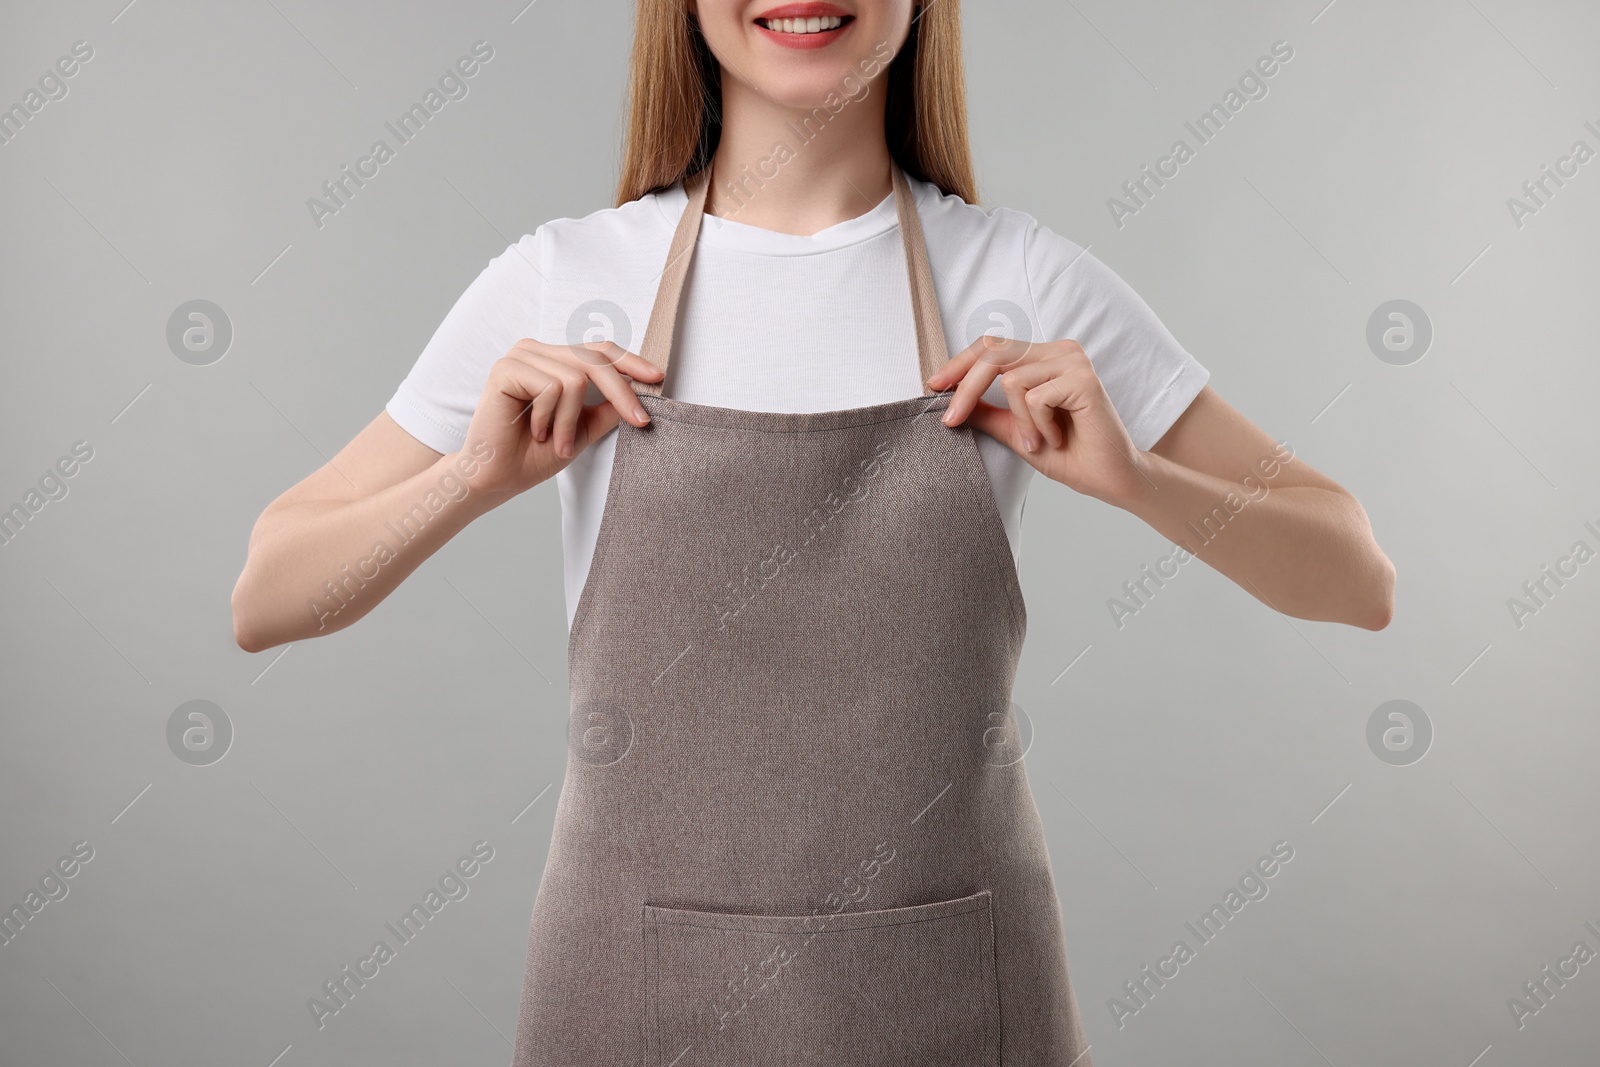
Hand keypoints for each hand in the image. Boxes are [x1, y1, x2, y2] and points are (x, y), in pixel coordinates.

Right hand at [460, 338, 662, 495]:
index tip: (659, 377)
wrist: (496, 478)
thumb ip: (608, 409)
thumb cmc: (534, 455)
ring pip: (576, 378)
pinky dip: (552, 418)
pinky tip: (535, 432)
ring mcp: (520, 356)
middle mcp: (536, 351)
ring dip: (572, 421)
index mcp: (553, 359)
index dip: (631, 361)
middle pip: (595, 359)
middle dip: (622, 393)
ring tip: (557, 443)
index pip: (599, 350)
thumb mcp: (583, 430)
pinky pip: (553, 387)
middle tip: (639, 422)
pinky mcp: (506, 368)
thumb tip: (640, 390)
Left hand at [928, 335, 1150, 506]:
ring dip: (1019, 423)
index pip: (992, 346)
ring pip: (1012, 381)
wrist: (1108, 478)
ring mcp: (1074, 361)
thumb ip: (987, 412)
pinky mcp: (1084, 379)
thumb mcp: (1015, 431)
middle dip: (966, 390)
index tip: (932, 386)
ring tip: (1039, 442)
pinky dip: (1039, 426)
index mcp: (1044, 357)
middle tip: (951, 422)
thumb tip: (948, 399)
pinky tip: (1058, 438)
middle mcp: (1059, 351)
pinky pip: (1035, 398)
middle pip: (993, 354)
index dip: (958, 364)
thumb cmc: (1069, 454)